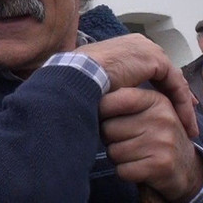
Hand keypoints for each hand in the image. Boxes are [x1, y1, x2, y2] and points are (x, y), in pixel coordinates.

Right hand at [79, 34, 198, 136]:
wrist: (81, 73)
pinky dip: (181, 102)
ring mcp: (149, 50)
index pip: (151, 67)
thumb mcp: (100, 80)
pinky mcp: (156, 59)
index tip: (166, 107)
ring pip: (173, 79)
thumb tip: (112, 98)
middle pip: (165, 72)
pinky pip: (176, 83)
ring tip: (187, 123)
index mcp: (125, 46)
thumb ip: (113, 83)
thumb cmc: (82, 78)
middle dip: (174, 95)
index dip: (160, 88)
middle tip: (183, 115)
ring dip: (181, 102)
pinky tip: (184, 119)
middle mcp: (140, 44)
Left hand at [100, 87, 202, 201]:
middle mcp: (161, 118)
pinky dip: (124, 172)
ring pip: (112, 151)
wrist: (186, 168)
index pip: (110, 101)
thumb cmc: (154, 136)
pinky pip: (122, 170)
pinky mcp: (161, 165)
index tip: (108, 119)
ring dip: (117, 157)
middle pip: (107, 128)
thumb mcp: (145, 112)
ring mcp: (162, 142)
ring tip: (133, 154)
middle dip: (109, 139)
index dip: (100, 113)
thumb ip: (120, 102)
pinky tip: (138, 167)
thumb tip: (83, 98)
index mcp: (155, 100)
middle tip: (126, 141)